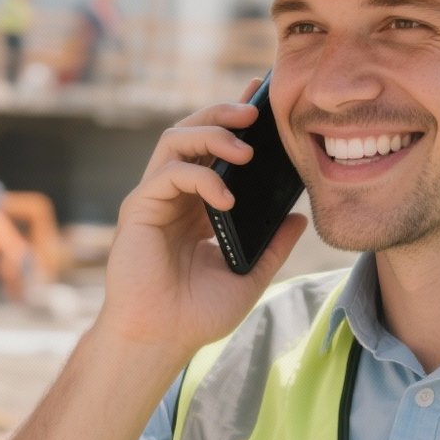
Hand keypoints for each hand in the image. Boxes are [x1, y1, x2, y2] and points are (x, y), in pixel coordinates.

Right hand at [94, 78, 307, 355]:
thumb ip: (274, 246)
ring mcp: (154, 199)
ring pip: (174, 141)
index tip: (262, 100)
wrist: (162, 339)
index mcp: (198, 205)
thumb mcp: (249, 275)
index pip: (215, 151)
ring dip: (211, 134)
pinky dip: (201, 177)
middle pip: (192, 132)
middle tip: (255, 109)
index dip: (234, 122)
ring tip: (246, 148)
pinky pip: (169, 173)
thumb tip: (301, 218)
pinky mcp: (138, 208)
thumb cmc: (197, 313)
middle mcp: (174, 195)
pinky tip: (226, 198)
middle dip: (222, 114)